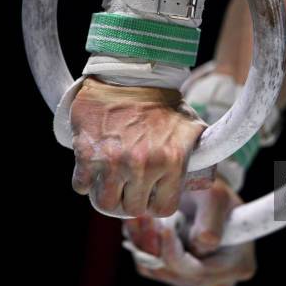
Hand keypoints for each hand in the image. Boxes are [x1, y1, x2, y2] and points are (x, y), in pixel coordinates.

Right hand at [70, 77, 210, 217]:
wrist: (129, 75)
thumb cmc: (162, 103)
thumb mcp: (190, 127)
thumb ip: (198, 153)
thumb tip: (205, 172)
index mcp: (171, 162)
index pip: (162, 209)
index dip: (155, 204)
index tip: (150, 196)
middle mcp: (142, 166)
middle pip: (131, 210)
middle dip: (130, 202)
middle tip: (128, 189)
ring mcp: (113, 162)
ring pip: (104, 203)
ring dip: (107, 195)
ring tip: (110, 183)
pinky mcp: (87, 154)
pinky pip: (80, 185)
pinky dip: (85, 181)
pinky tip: (93, 170)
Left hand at [124, 178, 255, 285]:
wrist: (199, 189)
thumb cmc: (212, 191)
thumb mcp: (216, 196)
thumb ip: (211, 221)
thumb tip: (203, 244)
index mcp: (240, 264)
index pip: (200, 271)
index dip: (176, 252)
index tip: (165, 226)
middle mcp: (220, 279)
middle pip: (178, 276)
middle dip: (156, 247)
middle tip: (144, 218)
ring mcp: (197, 280)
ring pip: (161, 273)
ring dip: (145, 244)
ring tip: (141, 216)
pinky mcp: (176, 275)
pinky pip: (150, 269)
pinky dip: (141, 247)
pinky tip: (140, 223)